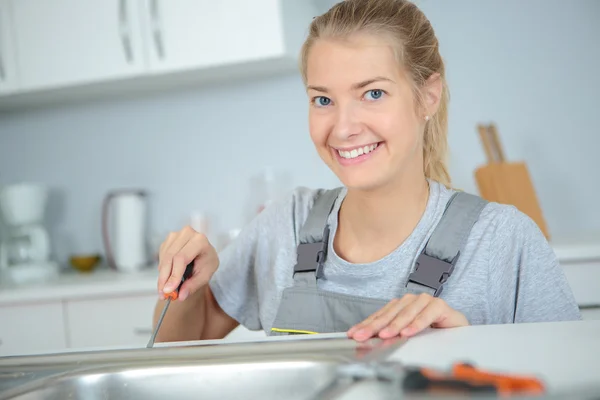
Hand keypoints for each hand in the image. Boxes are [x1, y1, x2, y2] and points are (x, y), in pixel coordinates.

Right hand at [157, 226, 218, 301]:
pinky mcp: (168, 239)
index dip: (174, 275)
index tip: (168, 290)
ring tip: (164, 290)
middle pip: (170, 257)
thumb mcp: (205, 276)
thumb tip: (180, 296)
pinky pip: (161, 256)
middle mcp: (187, 233)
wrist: (203, 254)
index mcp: (200, 240)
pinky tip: (167, 277)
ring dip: (162, 275)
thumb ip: (193, 285)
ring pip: (164, 258)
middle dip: (165, 278)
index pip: (182, 258)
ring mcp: (176, 235)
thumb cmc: (206, 263)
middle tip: (162, 294)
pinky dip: (162, 269)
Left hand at [347, 293, 468, 341]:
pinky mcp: (440, 306)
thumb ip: (391, 333)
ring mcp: (425, 301)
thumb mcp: (406, 334)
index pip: (380, 315)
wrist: (458, 331)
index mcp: (400, 305)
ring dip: (395, 325)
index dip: (366, 324)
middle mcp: (411, 301)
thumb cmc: (432, 332)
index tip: (353, 334)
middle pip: (390, 314)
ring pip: (407, 313)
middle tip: (363, 335)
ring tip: (385, 335)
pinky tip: (408, 332)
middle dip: (375, 326)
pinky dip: (416, 324)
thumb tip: (369, 339)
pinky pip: (426, 315)